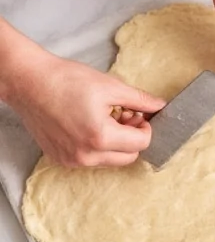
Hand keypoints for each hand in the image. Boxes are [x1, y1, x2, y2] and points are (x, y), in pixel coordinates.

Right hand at [0, 21, 164, 166]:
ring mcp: (72, 160)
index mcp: (100, 137)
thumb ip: (139, 99)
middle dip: (132, 138)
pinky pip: (92, 160)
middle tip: (123, 116)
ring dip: (116, 144)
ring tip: (105, 120)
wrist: (27, 81)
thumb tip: (159, 106)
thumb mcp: (110, 86)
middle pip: (129, 157)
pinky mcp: (61, 159)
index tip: (138, 115)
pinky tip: (88, 126)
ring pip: (111, 161)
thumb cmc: (65, 80)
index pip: (141, 144)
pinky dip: (97, 147)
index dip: (145, 128)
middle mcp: (86, 155)